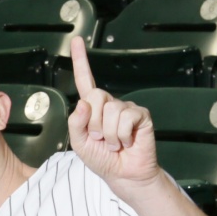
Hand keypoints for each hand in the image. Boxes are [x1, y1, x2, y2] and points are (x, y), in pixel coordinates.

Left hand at [68, 36, 159, 192]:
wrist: (123, 174)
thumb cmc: (102, 159)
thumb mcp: (79, 143)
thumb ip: (75, 124)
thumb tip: (82, 103)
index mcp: (92, 109)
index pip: (85, 81)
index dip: (80, 61)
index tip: (76, 41)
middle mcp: (109, 104)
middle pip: (95, 96)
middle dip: (94, 122)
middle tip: (101, 138)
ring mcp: (126, 108)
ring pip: (110, 110)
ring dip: (109, 134)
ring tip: (115, 143)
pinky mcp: (140, 115)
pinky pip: (126, 118)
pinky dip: (123, 135)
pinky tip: (127, 142)